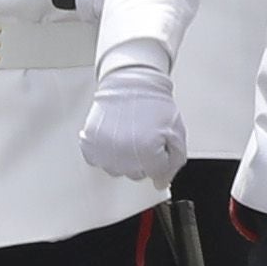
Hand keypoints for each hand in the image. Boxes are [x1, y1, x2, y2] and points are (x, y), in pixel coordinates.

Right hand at [83, 58, 185, 187]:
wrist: (130, 82)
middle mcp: (123, 157)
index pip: (157, 174)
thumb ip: (173, 162)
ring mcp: (104, 152)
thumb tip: (161, 183)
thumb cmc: (153, 103)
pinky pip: (98, 161)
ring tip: (129, 134)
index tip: (158, 142)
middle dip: (144, 158)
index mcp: (147, 154)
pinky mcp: (90, 145)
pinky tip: (115, 137)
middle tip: (144, 135)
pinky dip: (106, 152)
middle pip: (137, 174)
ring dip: (124, 157)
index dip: (161, 156)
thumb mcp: (176, 132)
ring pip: (117, 170)